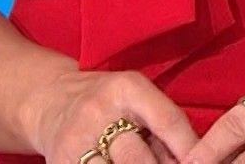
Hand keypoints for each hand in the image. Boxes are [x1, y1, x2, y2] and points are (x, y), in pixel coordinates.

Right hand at [21, 69, 199, 163]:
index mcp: (126, 88)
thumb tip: (195, 162)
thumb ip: (164, 127)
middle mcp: (99, 111)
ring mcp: (76, 140)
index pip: (168, 122)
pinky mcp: (61, 162)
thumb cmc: (107, 100)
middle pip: (139, 160)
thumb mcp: (137, 98)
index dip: (190, 151)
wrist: (49, 100)